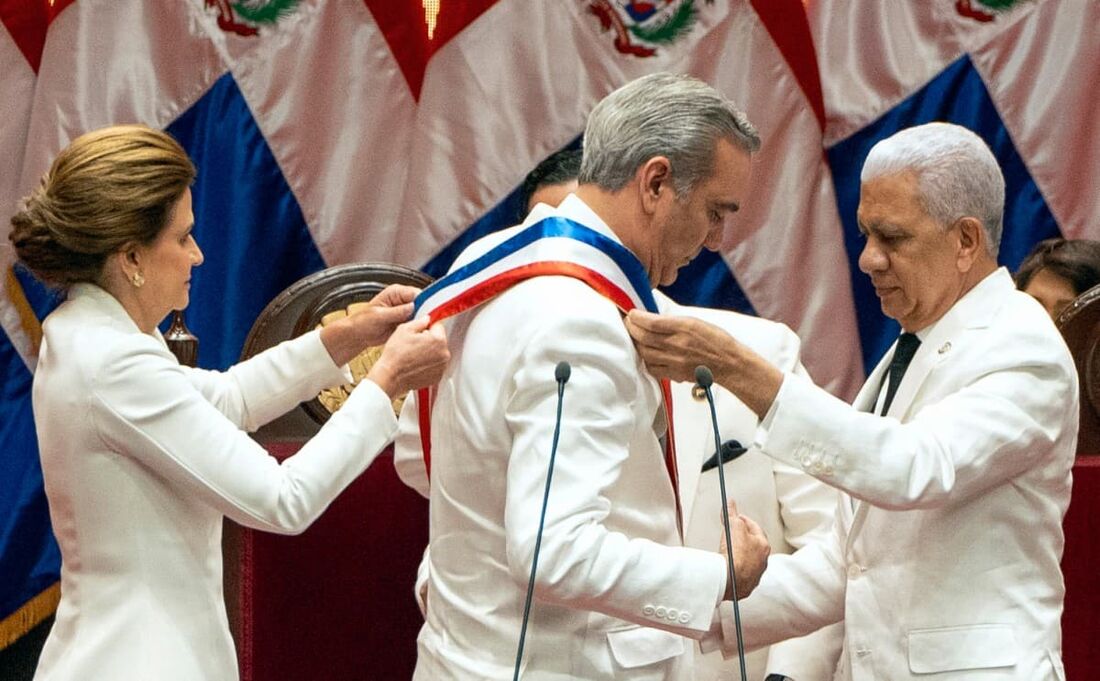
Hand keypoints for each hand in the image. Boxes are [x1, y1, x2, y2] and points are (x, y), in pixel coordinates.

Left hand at [319, 285, 420, 365]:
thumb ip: (396, 312)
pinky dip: (419, 329)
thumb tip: (412, 307)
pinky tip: (419, 335)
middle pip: (422, 303)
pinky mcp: (406, 322)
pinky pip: (417, 324)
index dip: (424, 301)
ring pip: (422, 314)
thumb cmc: (363, 322)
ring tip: (422, 330)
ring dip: (422, 322)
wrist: (358, 335)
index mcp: (395, 292)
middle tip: (427, 324)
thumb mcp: (379, 316)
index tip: (430, 311)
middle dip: (425, 313)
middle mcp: (402, 300)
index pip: (416, 293)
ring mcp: (405, 311)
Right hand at [366, 316, 449, 397]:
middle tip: (413, 344)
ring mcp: (441, 367)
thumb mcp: (405, 329)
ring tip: (413, 355)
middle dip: (428, 340)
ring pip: (437, 353)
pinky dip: (428, 364)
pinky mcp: (437, 377)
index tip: (420, 331)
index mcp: (438, 340)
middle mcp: (444, 354)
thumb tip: (426, 319)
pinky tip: (416, 364)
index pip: (438, 326)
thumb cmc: (396, 355)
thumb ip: (420, 321)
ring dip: (429, 352)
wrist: (391, 376)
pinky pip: (435, 365)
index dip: (427, 327)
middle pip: (439, 340)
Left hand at [624, 309, 740, 383]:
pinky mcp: (675, 374)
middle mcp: (677, 344)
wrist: (729, 363)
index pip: (650, 322)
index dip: (636, 317)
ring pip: (644, 353)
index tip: (631, 313)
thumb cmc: (716, 340)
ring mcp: (675, 361)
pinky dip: (646, 360)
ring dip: (636, 344)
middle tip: (628, 323)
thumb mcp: (695, 322)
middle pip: (643, 337)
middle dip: (631, 328)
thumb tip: (651, 319)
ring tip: (634, 337)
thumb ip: (673, 321)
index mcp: (683, 327)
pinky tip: (646, 354)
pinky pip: (652, 368)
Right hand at [718, 500, 769, 599]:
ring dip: (741, 555)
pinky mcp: (746, 586)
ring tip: (728, 552)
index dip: (743, 521)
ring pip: (749, 561)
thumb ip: (732, 514)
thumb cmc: (735, 555)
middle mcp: (763, 561)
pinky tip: (728, 567)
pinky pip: (743, 575)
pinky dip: (737, 570)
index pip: (754, 528)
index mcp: (763, 545)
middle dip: (743, 538)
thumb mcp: (732, 526)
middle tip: (731, 534)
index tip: (736, 518)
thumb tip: (731, 504)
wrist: (728, 578)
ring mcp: (755, 575)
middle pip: (753, 545)